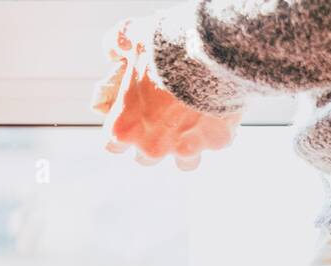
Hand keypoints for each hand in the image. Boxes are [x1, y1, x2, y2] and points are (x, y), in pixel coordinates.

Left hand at [90, 15, 243, 170]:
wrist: (209, 51)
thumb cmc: (164, 47)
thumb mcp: (130, 36)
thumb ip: (115, 44)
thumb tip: (112, 52)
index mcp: (125, 128)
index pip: (112, 144)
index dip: (120, 131)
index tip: (129, 118)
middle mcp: (152, 147)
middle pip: (145, 158)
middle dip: (151, 141)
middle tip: (161, 118)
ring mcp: (185, 148)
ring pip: (183, 163)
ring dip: (185, 148)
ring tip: (192, 125)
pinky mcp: (215, 142)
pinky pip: (214, 143)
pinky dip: (216, 132)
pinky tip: (218, 113)